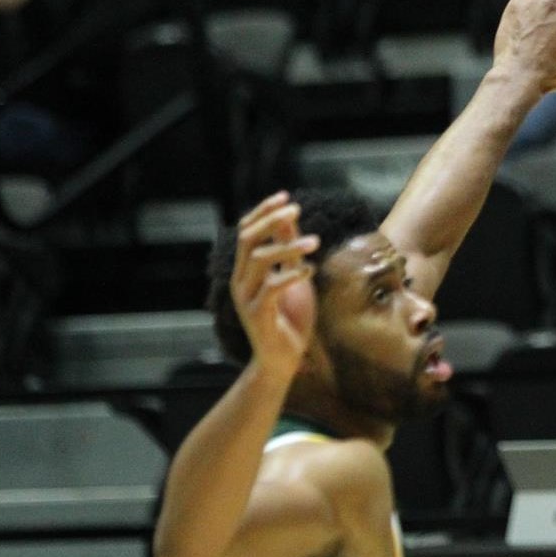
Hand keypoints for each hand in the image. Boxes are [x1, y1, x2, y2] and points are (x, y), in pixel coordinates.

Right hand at [230, 193, 319, 379]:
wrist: (284, 360)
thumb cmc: (290, 317)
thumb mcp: (293, 277)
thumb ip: (288, 250)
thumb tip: (289, 218)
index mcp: (246, 270)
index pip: (246, 232)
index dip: (263, 212)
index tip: (285, 196)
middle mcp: (240, 281)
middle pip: (248, 240)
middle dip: (271, 220)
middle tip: (296, 209)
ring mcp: (246, 298)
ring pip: (259, 260)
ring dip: (288, 246)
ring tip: (315, 242)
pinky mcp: (258, 315)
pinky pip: (271, 287)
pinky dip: (292, 275)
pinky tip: (311, 269)